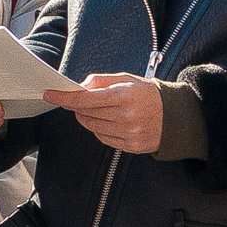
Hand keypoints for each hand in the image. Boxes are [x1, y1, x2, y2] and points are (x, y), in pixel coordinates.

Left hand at [46, 73, 163, 154]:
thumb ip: (102, 81)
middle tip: (77, 100)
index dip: (65, 97)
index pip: (86, 98)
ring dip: (87, 118)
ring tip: (96, 110)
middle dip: (77, 106)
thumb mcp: (128, 79)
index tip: (50, 94)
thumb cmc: (149, 95)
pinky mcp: (131, 146)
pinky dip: (98, 129)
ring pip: (92, 127)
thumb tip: (79, 87)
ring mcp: (129, 133)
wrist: (176, 117)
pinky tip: (107, 122)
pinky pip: (103, 138)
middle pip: (86, 113)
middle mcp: (126, 116)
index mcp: (125, 96)